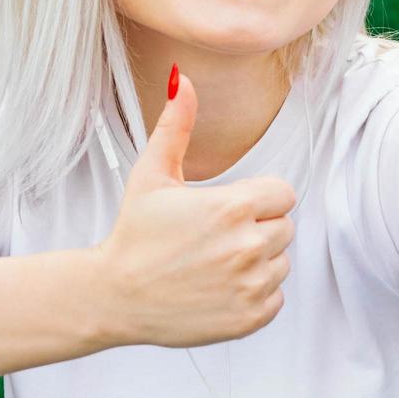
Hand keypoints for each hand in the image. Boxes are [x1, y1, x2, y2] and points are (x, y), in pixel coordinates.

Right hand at [90, 65, 296, 347]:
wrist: (114, 296)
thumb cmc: (134, 233)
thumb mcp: (152, 174)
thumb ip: (176, 125)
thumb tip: (184, 79)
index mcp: (232, 206)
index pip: (283, 193)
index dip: (257, 199)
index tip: (226, 209)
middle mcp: (248, 246)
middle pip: (284, 227)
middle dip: (256, 228)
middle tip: (214, 237)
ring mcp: (251, 285)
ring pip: (281, 262)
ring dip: (256, 262)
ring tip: (213, 263)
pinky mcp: (250, 317)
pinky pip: (275, 297)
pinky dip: (253, 294)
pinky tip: (218, 288)